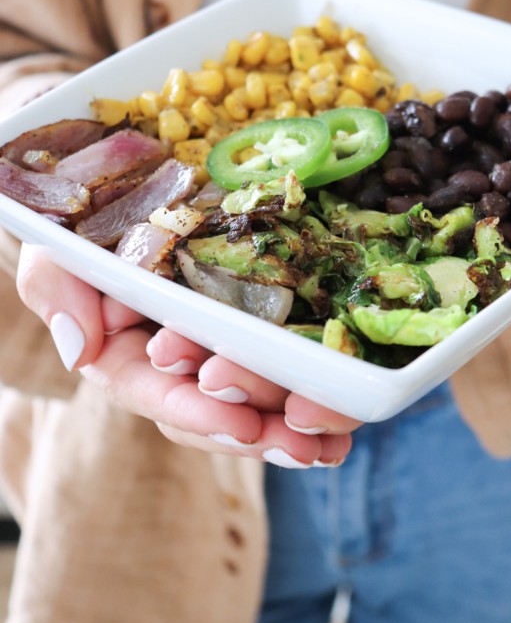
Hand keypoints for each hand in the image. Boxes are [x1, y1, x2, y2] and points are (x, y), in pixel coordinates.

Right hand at [16, 244, 353, 466]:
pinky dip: (316, 401)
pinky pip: (290, 372)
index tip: (241, 425)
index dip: (199, 414)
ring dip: (293, 429)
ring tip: (328, 443)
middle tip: (299, 440)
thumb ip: (56, 290)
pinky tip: (342, 431)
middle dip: (257, 425)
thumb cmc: (91, 216)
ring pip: (257, 401)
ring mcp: (223, 348)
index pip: (160, 394)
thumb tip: (80, 348)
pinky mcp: (262, 328)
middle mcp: (179, 363)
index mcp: (129, 353)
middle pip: (217, 409)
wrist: (133, 179)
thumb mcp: (58, 243)